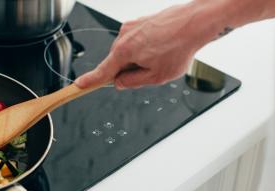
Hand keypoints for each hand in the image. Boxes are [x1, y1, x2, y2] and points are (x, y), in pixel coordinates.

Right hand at [75, 3, 209, 88]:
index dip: (90, 81)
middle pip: (117, 62)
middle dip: (130, 69)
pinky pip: (137, 40)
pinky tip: (163, 47)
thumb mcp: (156, 76)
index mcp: (124, 52)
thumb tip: (120, 82)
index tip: (79, 86)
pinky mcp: (140, 21)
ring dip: (140, 58)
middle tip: (152, 70)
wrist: (196, 22)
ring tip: (162, 55)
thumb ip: (133, 82)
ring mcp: (131, 26)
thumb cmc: (179, 47)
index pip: (102, 71)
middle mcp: (123, 36)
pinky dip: (147, 47)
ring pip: (129, 51)